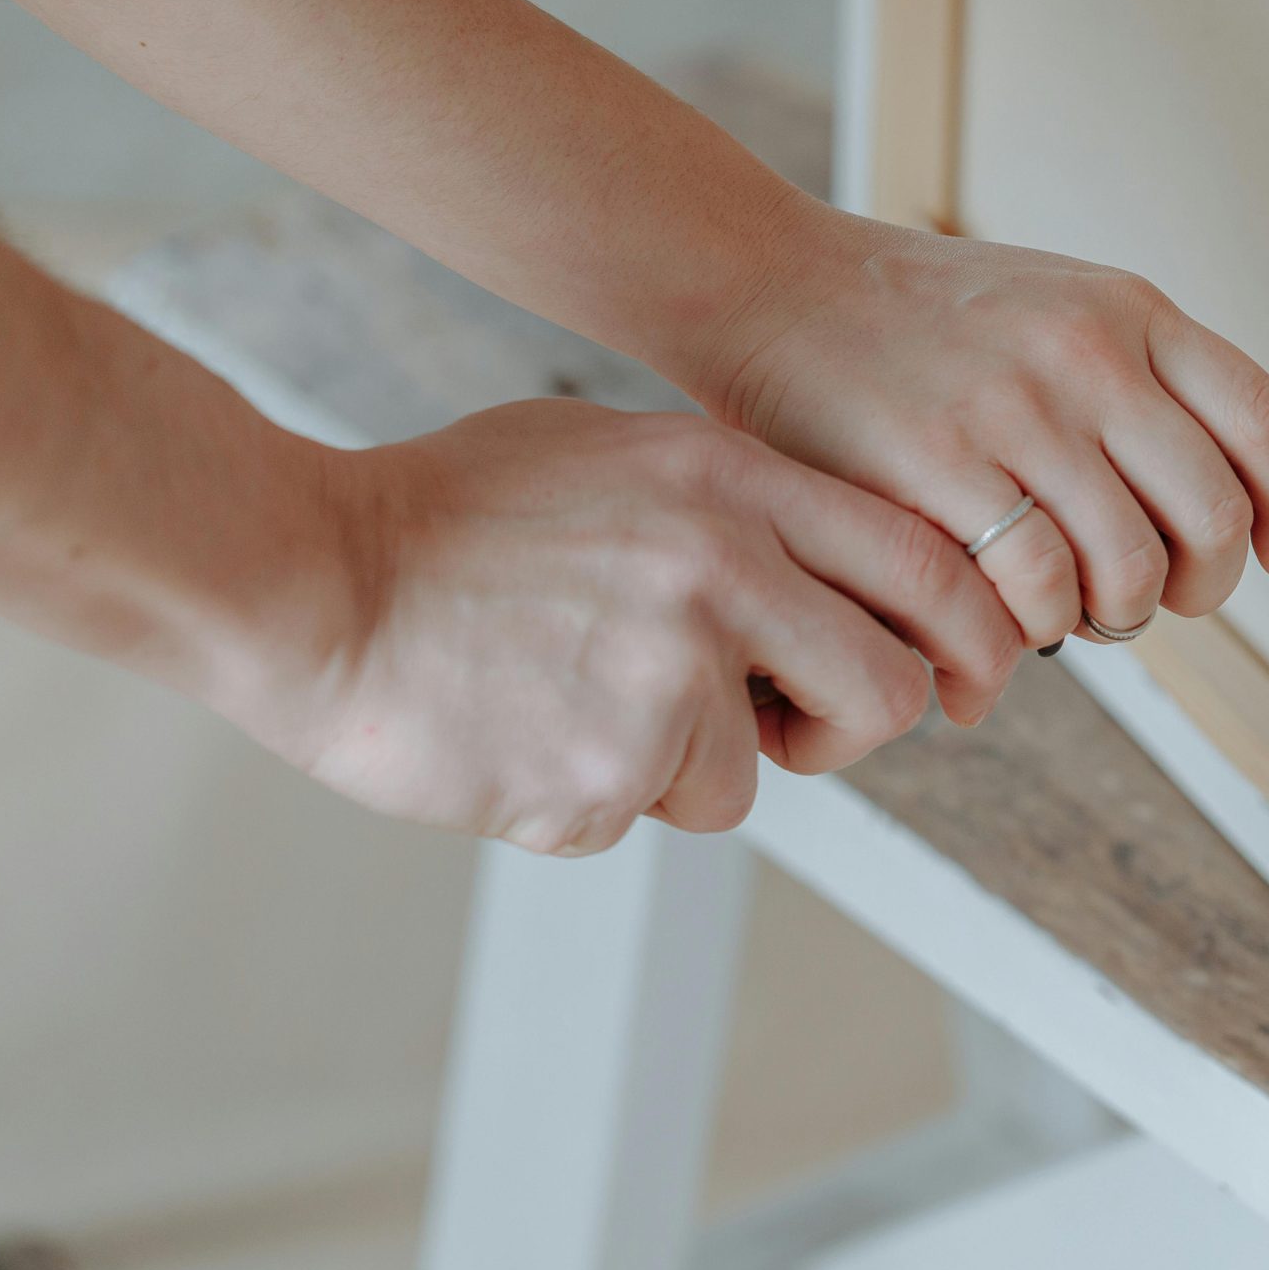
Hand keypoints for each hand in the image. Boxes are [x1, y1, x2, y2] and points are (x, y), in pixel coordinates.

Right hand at [237, 399, 1019, 855]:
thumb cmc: (444, 518)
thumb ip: (727, 506)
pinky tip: (518, 733)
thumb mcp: (608, 455)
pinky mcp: (610, 769)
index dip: (963, 637)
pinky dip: (590, 799)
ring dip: (681, 771)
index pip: (921, 563)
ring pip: (752, 780)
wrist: (304, 578)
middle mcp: (720, 566)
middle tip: (766, 729)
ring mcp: (668, 671)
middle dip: (843, 732)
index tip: (950, 678)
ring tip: (573, 704)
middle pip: (888, 691)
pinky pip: (646, 814)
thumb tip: (822, 570)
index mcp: (728, 480)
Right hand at [707, 207, 1268, 648]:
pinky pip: (1033, 589)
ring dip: (1107, 620)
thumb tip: (1223, 504)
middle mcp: (1086, 356)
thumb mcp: (1053, 306)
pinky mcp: (937, 468)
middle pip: (1209, 517)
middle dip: (1195, 588)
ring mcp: (1013, 412)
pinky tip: (1000, 624)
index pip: (1265, 423)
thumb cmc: (910, 317)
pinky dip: (1030, 632)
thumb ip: (1137, 382)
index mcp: (1128, 312)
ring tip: (1062, 613)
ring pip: (1127, 570)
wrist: (775, 285)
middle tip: (1148, 601)